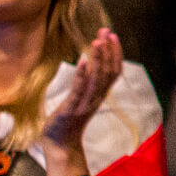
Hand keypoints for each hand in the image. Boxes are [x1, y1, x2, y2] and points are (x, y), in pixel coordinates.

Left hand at [40, 28, 123, 161]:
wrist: (60, 144)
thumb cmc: (68, 120)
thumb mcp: (81, 99)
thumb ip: (87, 84)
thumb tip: (88, 64)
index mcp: (99, 95)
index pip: (114, 71)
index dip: (115, 53)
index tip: (113, 35)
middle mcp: (96, 98)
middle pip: (108, 72)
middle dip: (108, 50)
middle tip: (107, 31)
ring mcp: (85, 103)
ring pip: (97, 79)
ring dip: (98, 58)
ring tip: (97, 40)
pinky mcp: (71, 108)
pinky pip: (79, 90)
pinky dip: (82, 75)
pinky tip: (83, 60)